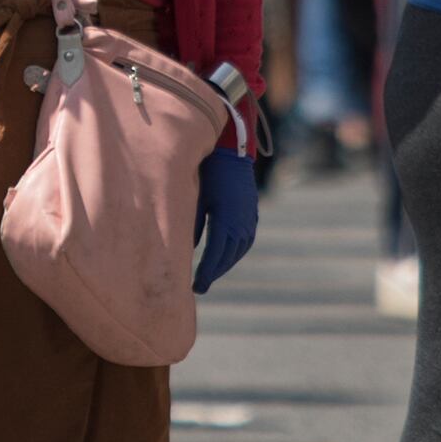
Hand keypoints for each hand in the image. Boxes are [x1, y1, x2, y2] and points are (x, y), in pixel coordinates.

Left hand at [193, 145, 260, 290]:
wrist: (232, 153)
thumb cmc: (209, 174)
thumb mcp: (197, 199)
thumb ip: (193, 225)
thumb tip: (188, 249)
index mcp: (225, 222)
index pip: (214, 257)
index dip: (205, 274)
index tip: (195, 288)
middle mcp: (241, 224)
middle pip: (226, 258)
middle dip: (213, 273)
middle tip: (199, 286)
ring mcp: (249, 220)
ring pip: (238, 251)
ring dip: (225, 264)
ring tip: (211, 274)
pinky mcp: (252, 214)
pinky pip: (245, 241)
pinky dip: (235, 252)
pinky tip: (226, 256)